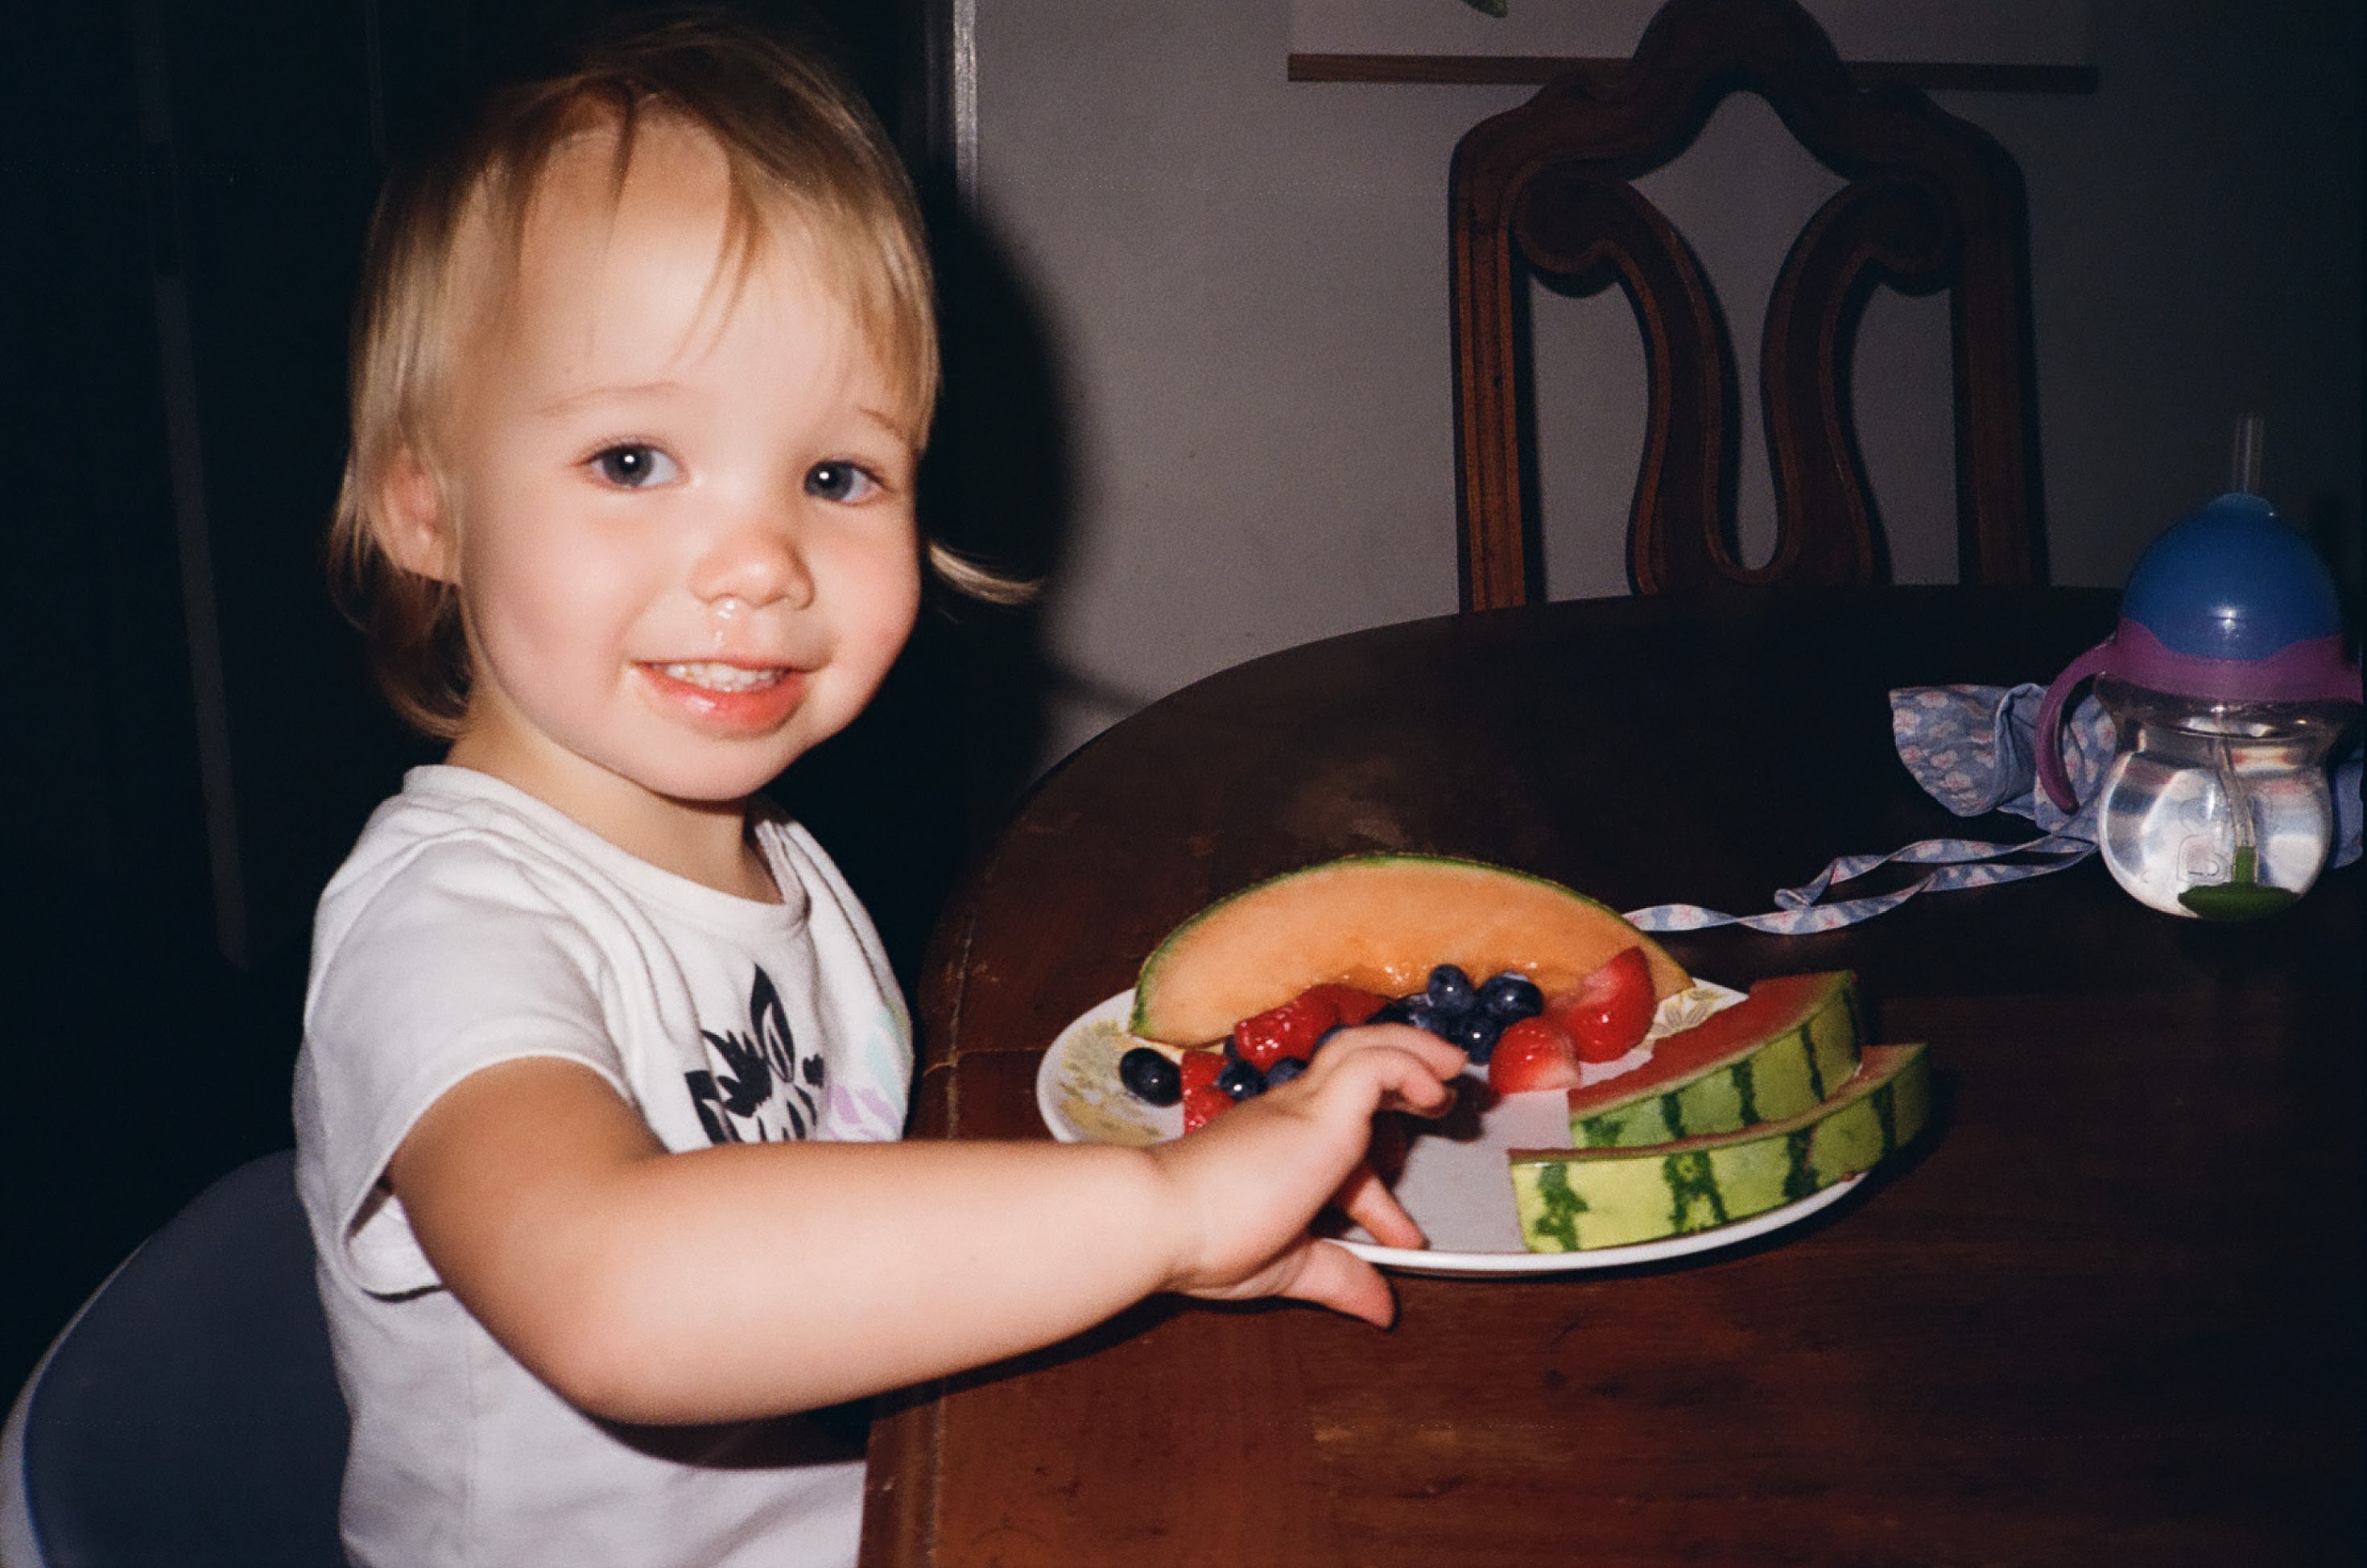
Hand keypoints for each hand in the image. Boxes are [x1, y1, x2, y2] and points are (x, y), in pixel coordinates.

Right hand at [1144, 1023, 1465, 1327]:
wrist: (1163, 1220)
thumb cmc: (1204, 1241)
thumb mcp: (1288, 1267)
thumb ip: (1337, 1278)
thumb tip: (1381, 1309)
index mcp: (1275, 1145)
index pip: (1338, 1144)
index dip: (1381, 1192)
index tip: (1405, 1238)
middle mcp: (1288, 1114)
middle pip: (1351, 1063)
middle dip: (1404, 1071)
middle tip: (1443, 1094)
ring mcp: (1303, 1105)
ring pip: (1364, 1047)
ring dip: (1414, 1051)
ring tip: (1452, 1070)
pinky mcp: (1319, 1109)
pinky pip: (1376, 1066)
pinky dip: (1411, 1068)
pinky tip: (1434, 1092)